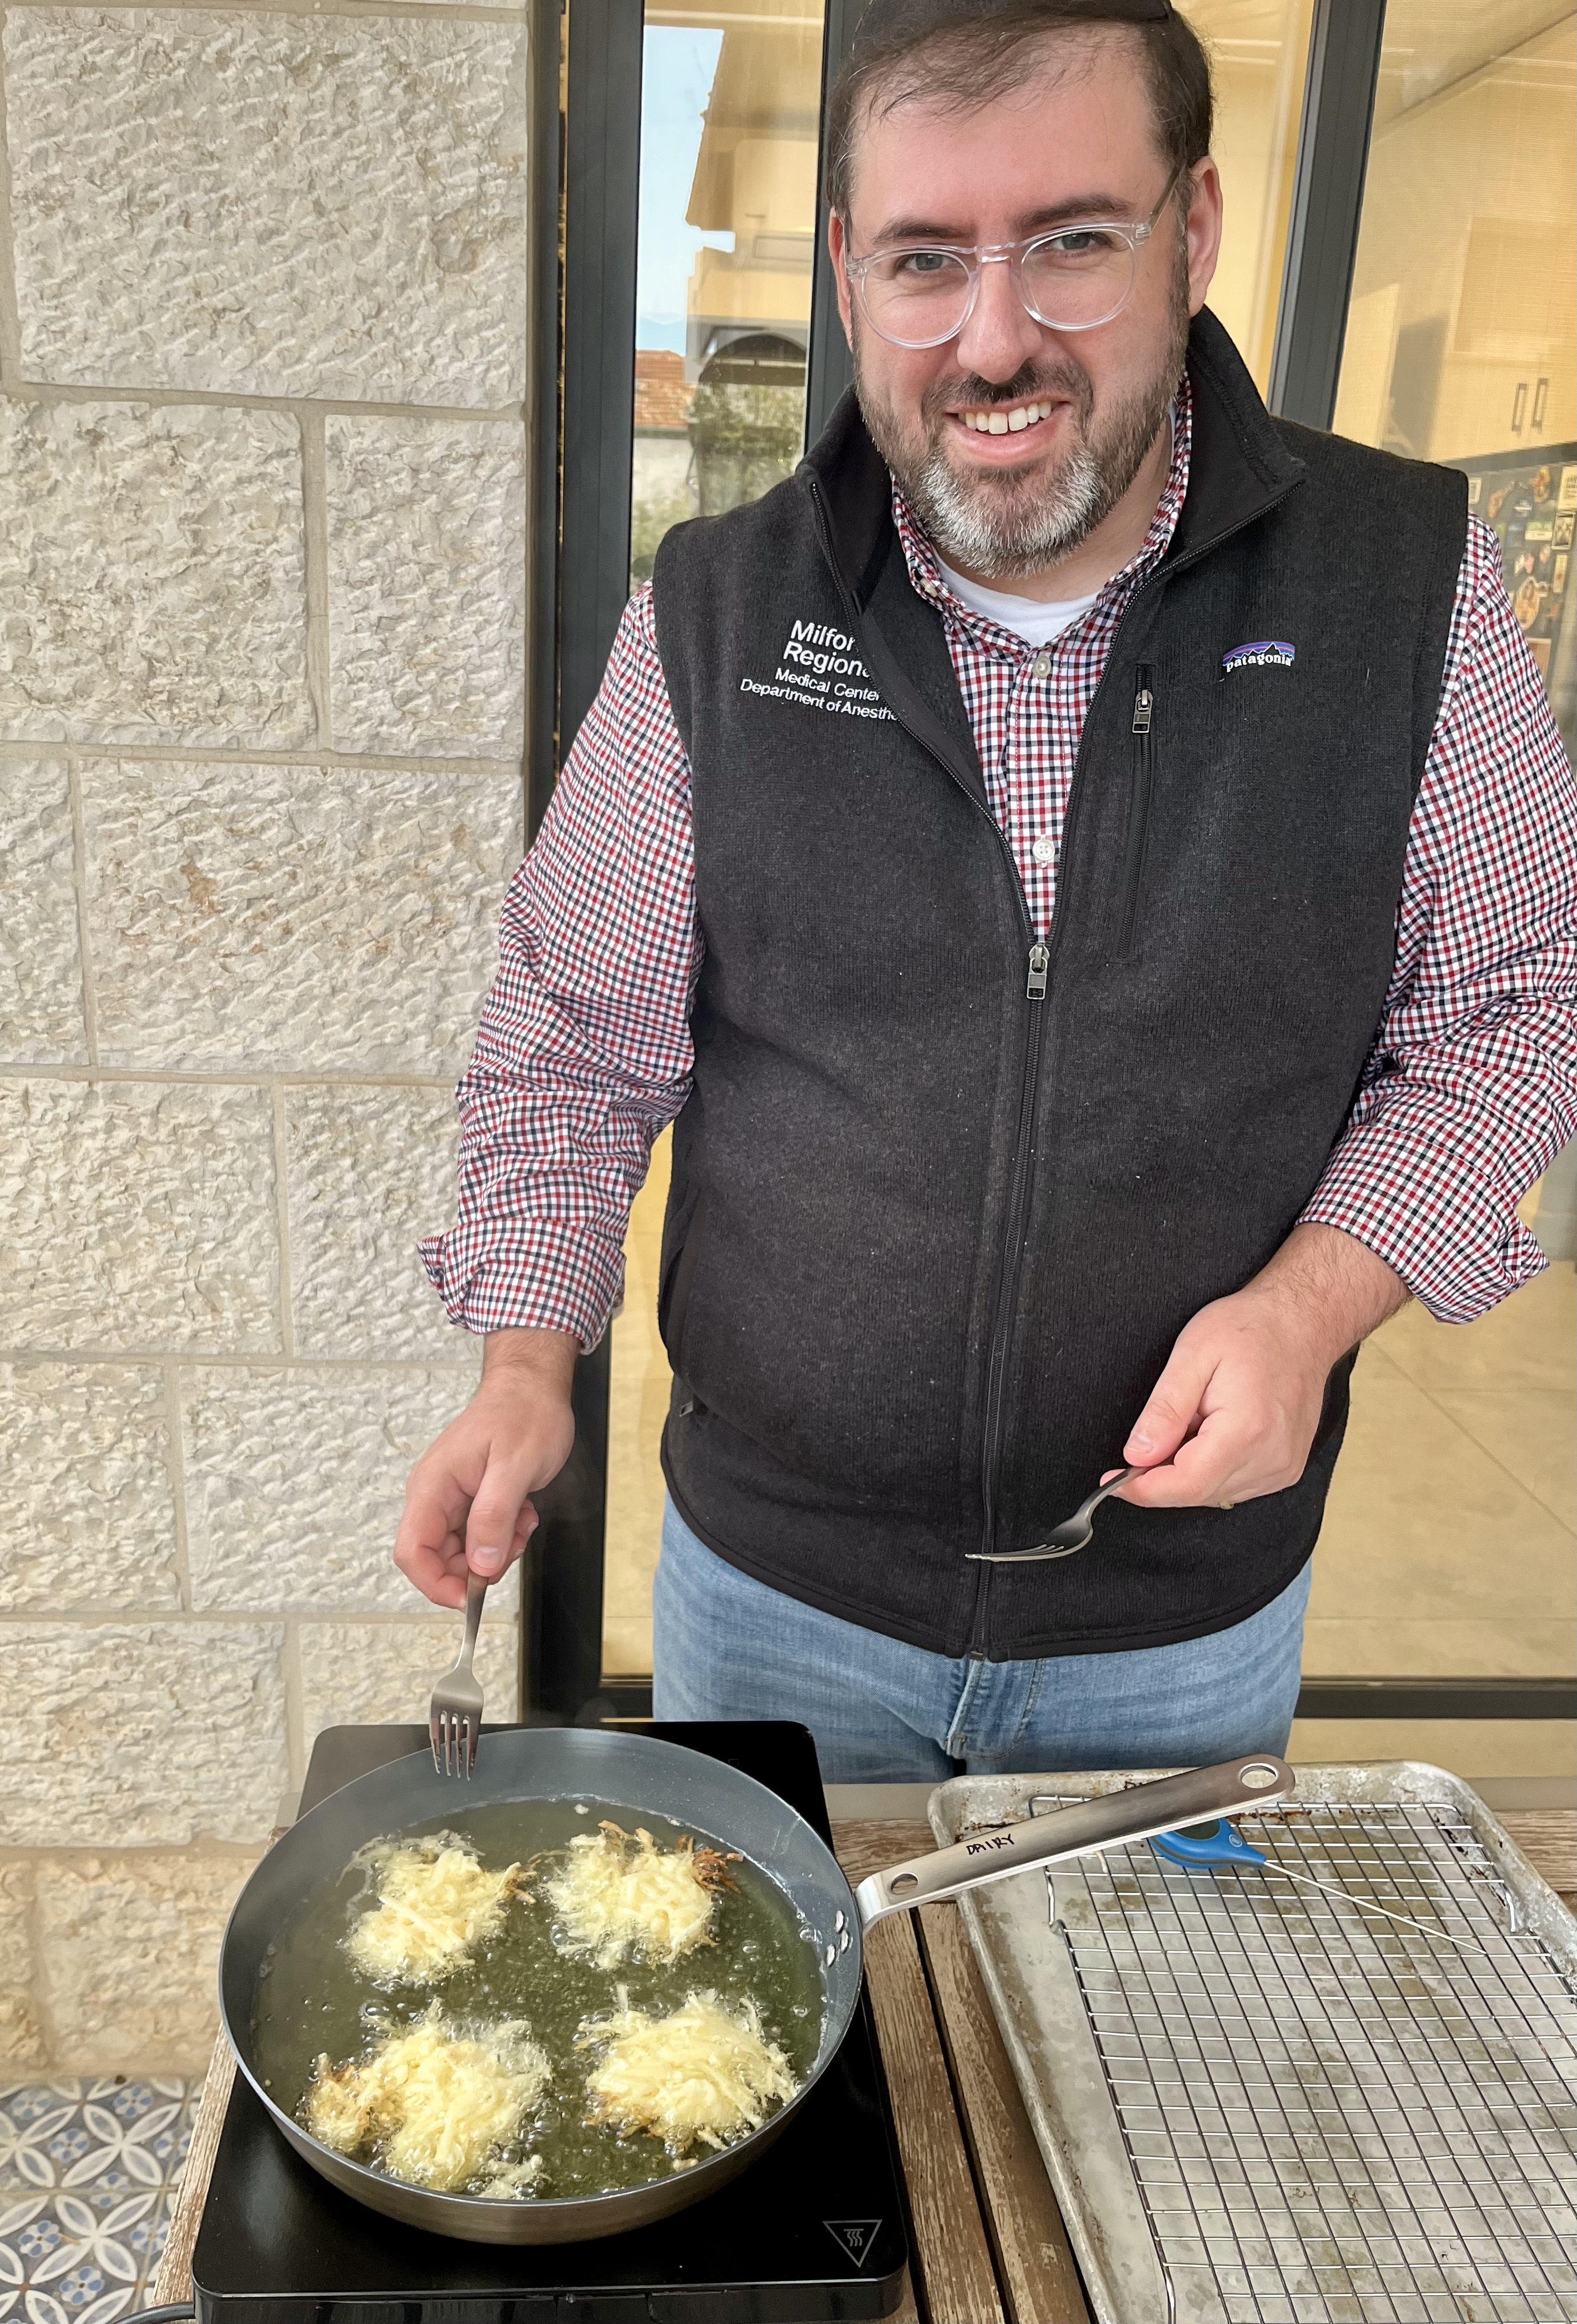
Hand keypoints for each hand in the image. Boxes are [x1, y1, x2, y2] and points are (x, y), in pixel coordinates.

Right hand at [393, 1328, 577, 1607]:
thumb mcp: (515, 1468)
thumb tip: (479, 1566)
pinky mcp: (470, 1501)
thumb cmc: (524, 1413)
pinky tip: (522, 1513)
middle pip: (439, 1559)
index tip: (470, 1598)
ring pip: (464, 1553)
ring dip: (497, 1550)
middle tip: (513, 1544)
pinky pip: (480, 1537)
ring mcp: (452, 1499)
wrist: (533, 1386)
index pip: (413, 1552)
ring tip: (522, 1520)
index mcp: (433, 1487)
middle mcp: (435, 1496)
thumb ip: (494, 1517)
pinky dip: (504, 1536)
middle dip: (478, 1566)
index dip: (437, 1584)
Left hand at [1112, 1225, 1406, 1509]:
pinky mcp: (1286, 1468)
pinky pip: (1236, 1485)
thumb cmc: (1250, 1329)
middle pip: (1198, 1493)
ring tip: (1195, 1420)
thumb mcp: (1192, 1355)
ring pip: (1216, 1494)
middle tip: (1152, 1435)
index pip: (1185, 1485)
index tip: (1112, 1480)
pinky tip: (1213, 1433)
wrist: (1302, 1323)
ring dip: (1189, 1470)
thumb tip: (1136, 1455)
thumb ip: (1163, 1410)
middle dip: (1162, 1476)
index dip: (1143, 1489)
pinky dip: (1212, 1469)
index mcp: (1246, 1431)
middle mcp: (1271, 1458)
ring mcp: (1284, 1467)